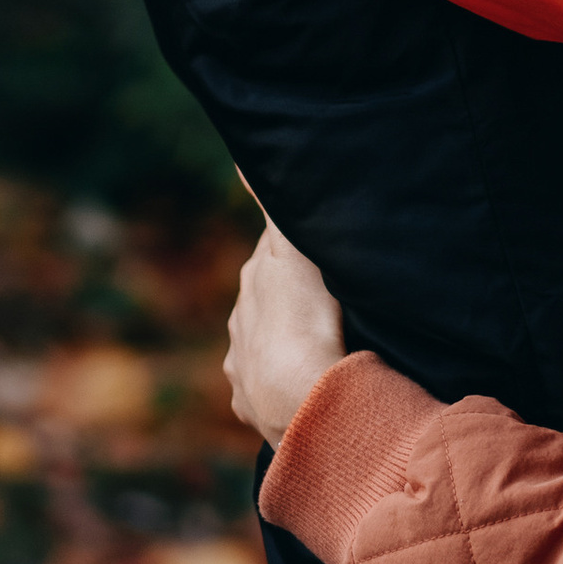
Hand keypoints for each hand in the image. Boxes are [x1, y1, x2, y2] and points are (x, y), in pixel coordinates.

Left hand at [225, 216, 347, 446]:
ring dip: (281, 349)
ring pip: (260, 349)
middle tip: (322, 308)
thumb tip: (243, 158)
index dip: (293, 260)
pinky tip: (299, 390)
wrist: (300, 393)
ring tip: (315, 353)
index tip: (316, 260)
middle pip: (264, 305)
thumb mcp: (292, 251)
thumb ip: (271, 206)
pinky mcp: (250, 405)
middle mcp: (239, 325)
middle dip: (285, 304)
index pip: (272, 261)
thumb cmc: (305, 317)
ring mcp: (242, 367)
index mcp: (255, 285)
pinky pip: (262, 393)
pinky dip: (278, 389)